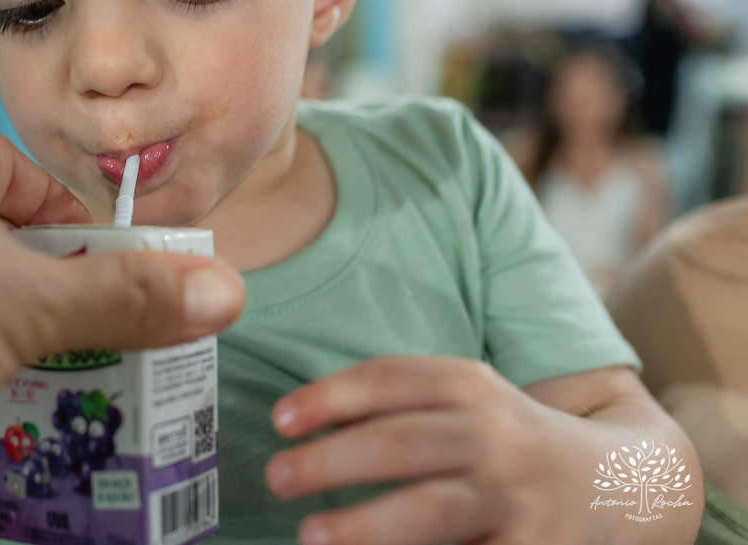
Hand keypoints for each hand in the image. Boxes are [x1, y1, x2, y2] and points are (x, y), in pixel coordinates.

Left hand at [265, 357, 700, 544]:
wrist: (631, 485)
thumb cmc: (516, 441)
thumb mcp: (473, 401)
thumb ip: (403, 404)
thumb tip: (299, 425)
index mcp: (476, 387)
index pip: (394, 379)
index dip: (332, 395)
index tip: (280, 420)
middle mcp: (499, 436)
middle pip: (403, 442)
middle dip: (332, 460)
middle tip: (277, 477)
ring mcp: (519, 498)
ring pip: (432, 510)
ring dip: (365, 525)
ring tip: (311, 534)